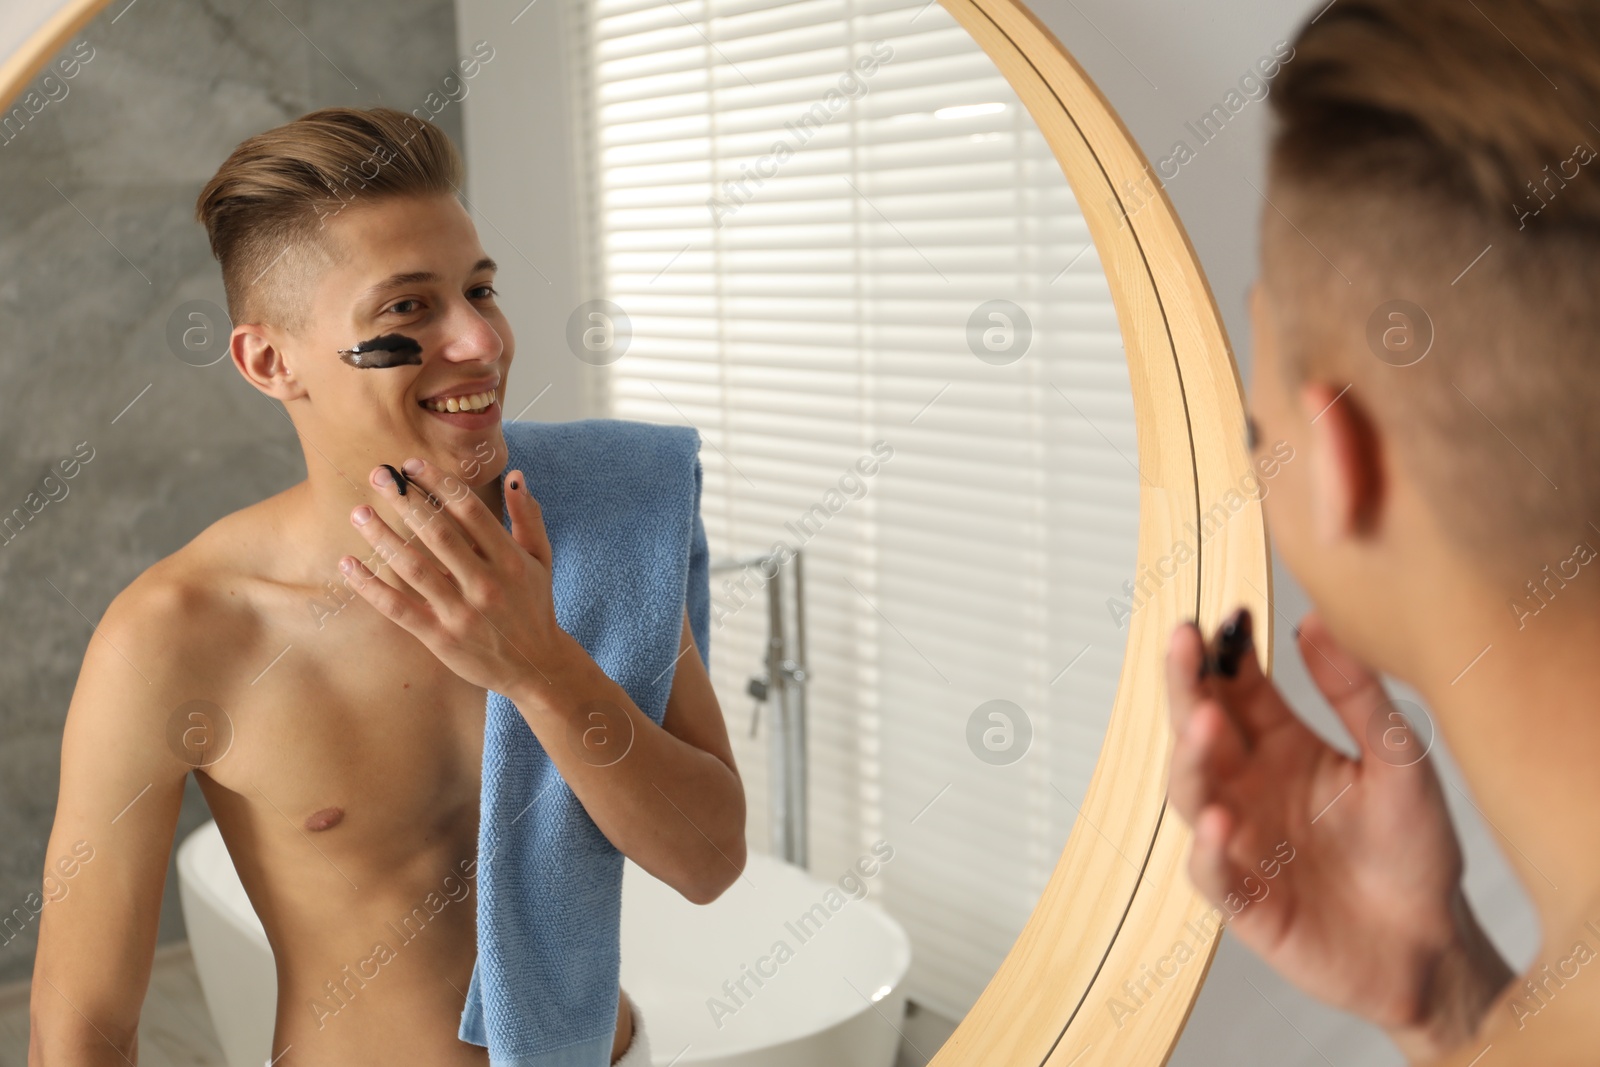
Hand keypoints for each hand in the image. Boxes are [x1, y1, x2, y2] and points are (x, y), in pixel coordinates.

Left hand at [340, 458, 562, 694]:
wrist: (536, 667)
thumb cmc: (534, 605)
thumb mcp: (540, 559)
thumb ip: (527, 516)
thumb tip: (514, 474)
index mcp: (509, 559)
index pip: (469, 511)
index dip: (439, 484)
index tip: (411, 465)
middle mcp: (485, 583)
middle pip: (438, 534)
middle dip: (406, 501)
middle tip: (378, 475)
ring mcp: (461, 612)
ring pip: (413, 568)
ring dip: (383, 537)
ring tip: (359, 512)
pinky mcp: (440, 638)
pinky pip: (399, 608)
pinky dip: (371, 587)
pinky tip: (348, 565)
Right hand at [1166, 608, 1510, 1057]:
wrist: (1433, 945)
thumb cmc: (1415, 851)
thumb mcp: (1399, 761)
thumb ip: (1356, 695)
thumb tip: (1316, 621)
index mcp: (1281, 746)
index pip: (1236, 688)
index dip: (1222, 651)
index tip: (1225, 613)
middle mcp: (1248, 787)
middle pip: (1198, 726)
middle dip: (1185, 682)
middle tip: (1186, 640)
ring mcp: (1239, 841)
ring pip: (1190, 791)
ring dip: (1190, 756)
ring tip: (1206, 723)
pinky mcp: (1245, 899)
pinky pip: (1210, 872)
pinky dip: (1207, 849)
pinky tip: (1220, 823)